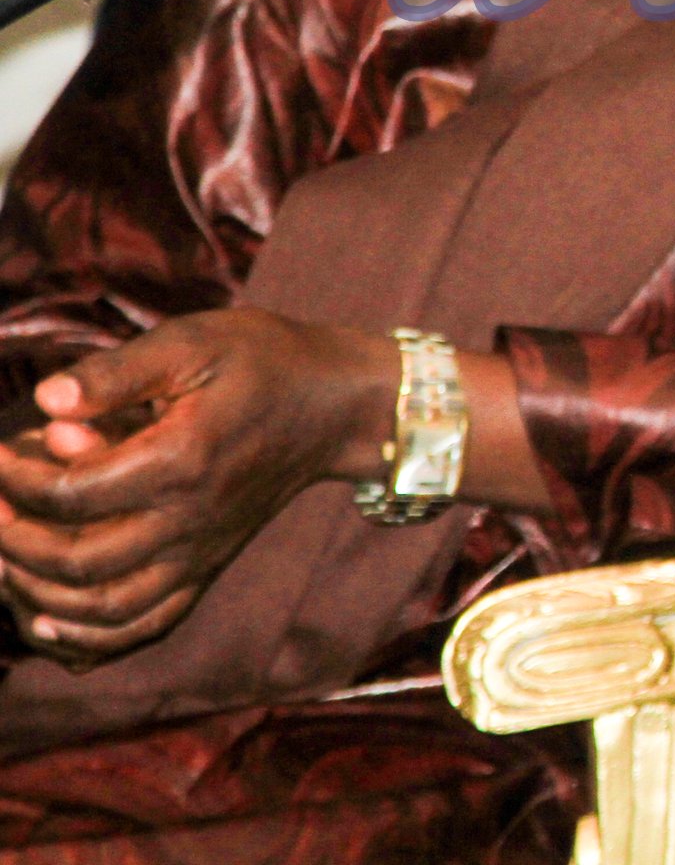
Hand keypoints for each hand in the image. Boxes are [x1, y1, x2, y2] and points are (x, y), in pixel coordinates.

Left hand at [0, 311, 394, 665]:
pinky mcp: (208, 568)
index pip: (72, 493)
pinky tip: (49, 621)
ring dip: (40, 595)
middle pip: (79, 561)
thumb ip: (116, 372)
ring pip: (106, 609)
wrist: (336, 406)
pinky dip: (90, 639)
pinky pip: (145, 627)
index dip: (16, 478)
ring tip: (10, 558)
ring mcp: (202, 552)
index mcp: (183, 459)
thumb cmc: (261, 362)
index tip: (1, 451)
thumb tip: (47, 400)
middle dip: (14, 539)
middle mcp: (192, 519)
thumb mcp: (192, 341)